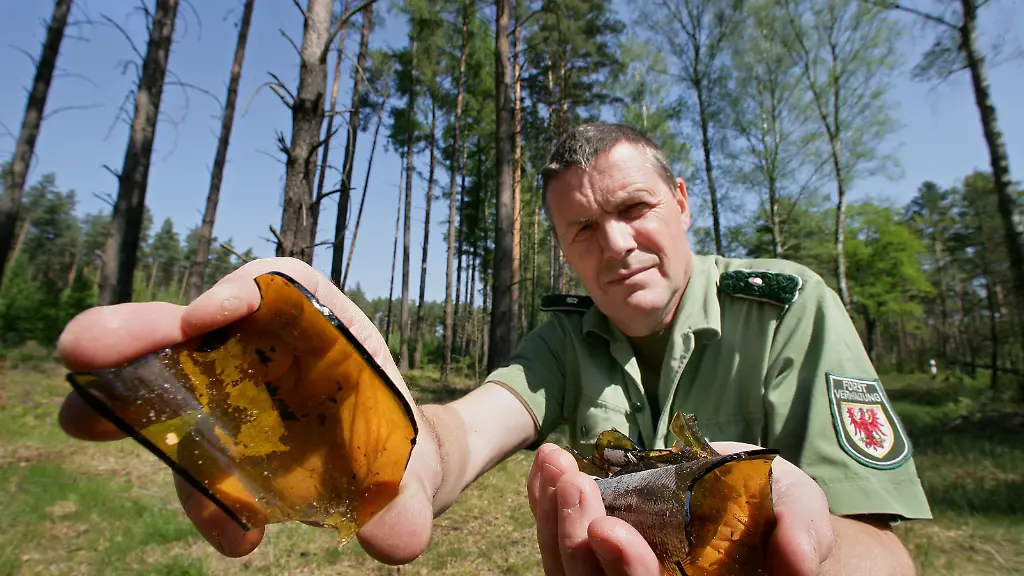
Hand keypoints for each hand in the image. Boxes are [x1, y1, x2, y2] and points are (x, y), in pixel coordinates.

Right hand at [57, 257, 440, 563]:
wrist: (387, 482)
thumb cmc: (397, 449)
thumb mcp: (414, 471)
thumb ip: (407, 497)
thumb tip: (397, 540)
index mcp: (323, 326)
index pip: (278, 286)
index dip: (237, 293)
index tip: (203, 321)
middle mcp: (267, 351)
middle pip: (197, 328)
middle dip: (138, 332)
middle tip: (79, 350)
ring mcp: (230, 392)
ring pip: (170, 386)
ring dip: (121, 403)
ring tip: (86, 422)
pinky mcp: (213, 438)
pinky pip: (191, 456)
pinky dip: (196, 491)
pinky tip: (233, 535)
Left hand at [527, 441, 835, 575]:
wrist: (753, 497)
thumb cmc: (780, 511)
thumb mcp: (800, 515)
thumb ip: (800, 536)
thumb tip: (793, 554)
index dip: (628, 572)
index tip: (609, 527)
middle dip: (575, 538)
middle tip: (571, 481)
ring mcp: (620, 574)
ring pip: (569, 569)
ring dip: (553, 517)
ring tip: (554, 463)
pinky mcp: (598, 554)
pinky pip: (560, 542)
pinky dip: (546, 506)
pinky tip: (544, 469)